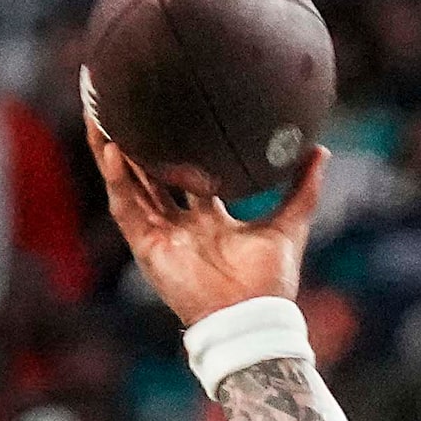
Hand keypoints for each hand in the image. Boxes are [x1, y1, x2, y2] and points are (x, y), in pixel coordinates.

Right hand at [84, 107, 327, 325]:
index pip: (186, 173)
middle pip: (151, 175)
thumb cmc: (271, 281)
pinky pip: (126, 207)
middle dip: (136, 143)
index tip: (172, 109)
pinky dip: (117, 180)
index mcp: (211, 218)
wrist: (252, 316)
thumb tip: (320, 151)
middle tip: (125, 103)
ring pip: (129, 185)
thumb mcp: (290, 226)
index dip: (177, 145)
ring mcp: (162, 234)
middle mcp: (183, 224)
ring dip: (113, 152)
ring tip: (100, 114)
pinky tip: (111, 150)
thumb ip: (303, 190)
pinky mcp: (147, 246)